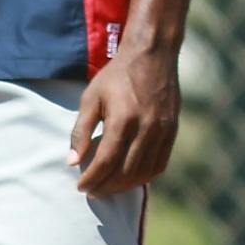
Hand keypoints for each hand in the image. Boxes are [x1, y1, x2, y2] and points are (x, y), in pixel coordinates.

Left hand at [69, 44, 181, 195]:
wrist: (152, 54)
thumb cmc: (117, 75)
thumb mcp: (91, 98)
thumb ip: (81, 131)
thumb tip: (72, 162)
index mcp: (123, 119)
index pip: (105, 162)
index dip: (91, 179)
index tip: (80, 186)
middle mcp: (147, 128)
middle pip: (125, 172)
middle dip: (106, 187)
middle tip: (92, 191)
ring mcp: (163, 130)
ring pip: (144, 172)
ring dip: (125, 185)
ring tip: (109, 186)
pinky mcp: (173, 129)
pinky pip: (160, 163)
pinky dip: (144, 176)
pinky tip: (131, 177)